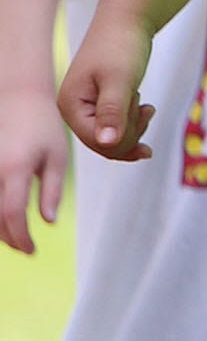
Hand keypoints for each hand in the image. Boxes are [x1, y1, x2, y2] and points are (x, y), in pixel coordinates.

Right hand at [0, 83, 68, 253]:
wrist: (18, 99)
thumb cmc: (41, 124)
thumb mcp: (57, 157)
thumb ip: (52, 191)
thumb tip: (48, 221)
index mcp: (14, 169)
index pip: (12, 214)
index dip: (20, 237)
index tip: (31, 249)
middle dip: (9, 238)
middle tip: (25, 246)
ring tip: (16, 233)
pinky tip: (6, 216)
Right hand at [55, 12, 157, 163]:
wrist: (127, 19)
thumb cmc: (121, 45)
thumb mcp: (120, 79)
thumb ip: (113, 112)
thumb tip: (107, 143)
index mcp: (70, 106)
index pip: (96, 141)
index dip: (124, 138)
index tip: (147, 113)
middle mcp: (73, 110)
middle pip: (104, 143)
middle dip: (130, 131)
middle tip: (147, 108)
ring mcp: (86, 107)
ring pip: (113, 137)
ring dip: (134, 125)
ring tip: (146, 105)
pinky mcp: (100, 103)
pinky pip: (116, 126)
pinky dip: (133, 121)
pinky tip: (145, 109)